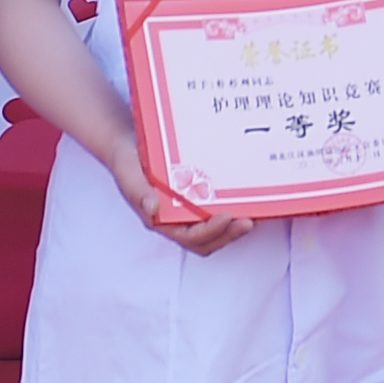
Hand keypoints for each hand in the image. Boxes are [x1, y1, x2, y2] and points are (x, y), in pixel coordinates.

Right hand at [107, 131, 254, 256]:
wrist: (127, 143)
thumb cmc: (126, 160)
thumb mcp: (127, 172)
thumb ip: (138, 191)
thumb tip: (153, 209)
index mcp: (160, 220)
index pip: (189, 237)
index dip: (211, 231)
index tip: (228, 217)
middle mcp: (176, 220)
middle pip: (208, 239)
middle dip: (230, 233)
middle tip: (250, 221)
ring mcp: (187, 210)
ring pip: (216, 227)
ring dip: (235, 225)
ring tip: (257, 212)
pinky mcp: (195, 197)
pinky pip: (216, 208)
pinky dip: (232, 207)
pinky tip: (247, 195)